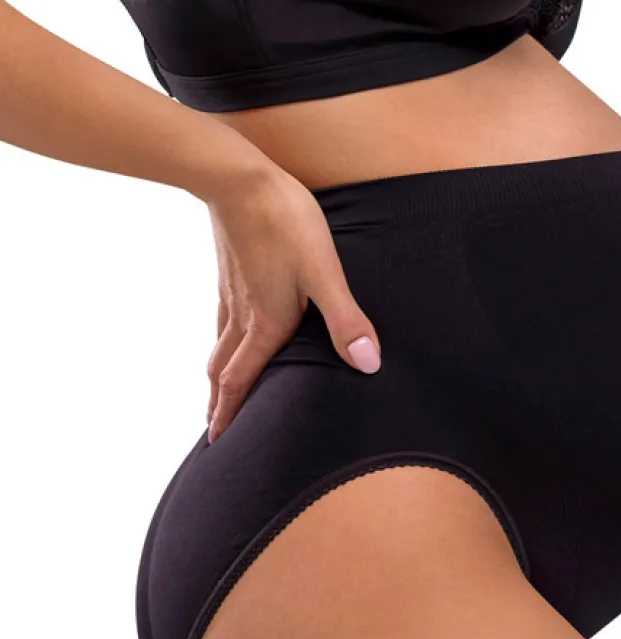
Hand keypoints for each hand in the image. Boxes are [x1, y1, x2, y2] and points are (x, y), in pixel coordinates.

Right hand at [204, 163, 380, 442]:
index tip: (217, 443)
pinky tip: (227, 336)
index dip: (231, 415)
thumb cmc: (285, 221)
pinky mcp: (229, 273)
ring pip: (219, 347)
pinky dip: (220, 342)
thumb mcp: (325, 273)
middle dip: (218, 406)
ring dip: (217, 377)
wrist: (237, 174)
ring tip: (217, 395)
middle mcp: (242, 317)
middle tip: (214, 434)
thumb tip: (368, 365)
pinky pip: (222, 320)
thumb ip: (346, 321)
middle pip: (223, 372)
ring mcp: (231, 294)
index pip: (242, 382)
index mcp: (265, 325)